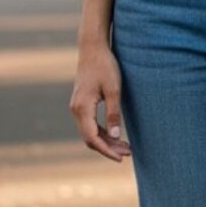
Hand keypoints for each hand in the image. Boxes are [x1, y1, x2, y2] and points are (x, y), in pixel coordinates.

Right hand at [69, 44, 131, 161]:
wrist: (92, 48)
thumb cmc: (105, 66)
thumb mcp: (114, 90)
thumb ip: (114, 114)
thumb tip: (116, 136)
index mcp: (82, 108)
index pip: (92, 137)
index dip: (106, 150)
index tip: (120, 158)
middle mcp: (76, 110)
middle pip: (90, 138)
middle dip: (109, 148)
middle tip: (129, 153)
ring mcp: (77, 107)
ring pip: (90, 132)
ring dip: (106, 141)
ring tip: (126, 146)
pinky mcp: (82, 104)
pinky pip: (90, 124)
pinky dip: (102, 132)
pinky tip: (116, 134)